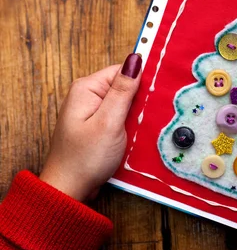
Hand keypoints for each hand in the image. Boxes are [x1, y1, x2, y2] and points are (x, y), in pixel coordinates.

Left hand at [40, 53, 141, 201]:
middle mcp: (88, 96)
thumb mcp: (109, 122)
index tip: (154, 95)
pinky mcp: (97, 126)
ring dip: (135, 116)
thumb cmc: (85, 158)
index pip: (122, 70)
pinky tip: (134, 137)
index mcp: (87, 88)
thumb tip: (136, 58)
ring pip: (125, 104)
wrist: (69, 191)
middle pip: (125, 86)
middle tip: (144, 119)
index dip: (140, 81)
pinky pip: (120, 118)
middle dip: (138, 101)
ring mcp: (92, 112)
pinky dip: (129, 126)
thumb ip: (123, 90)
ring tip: (138, 130)